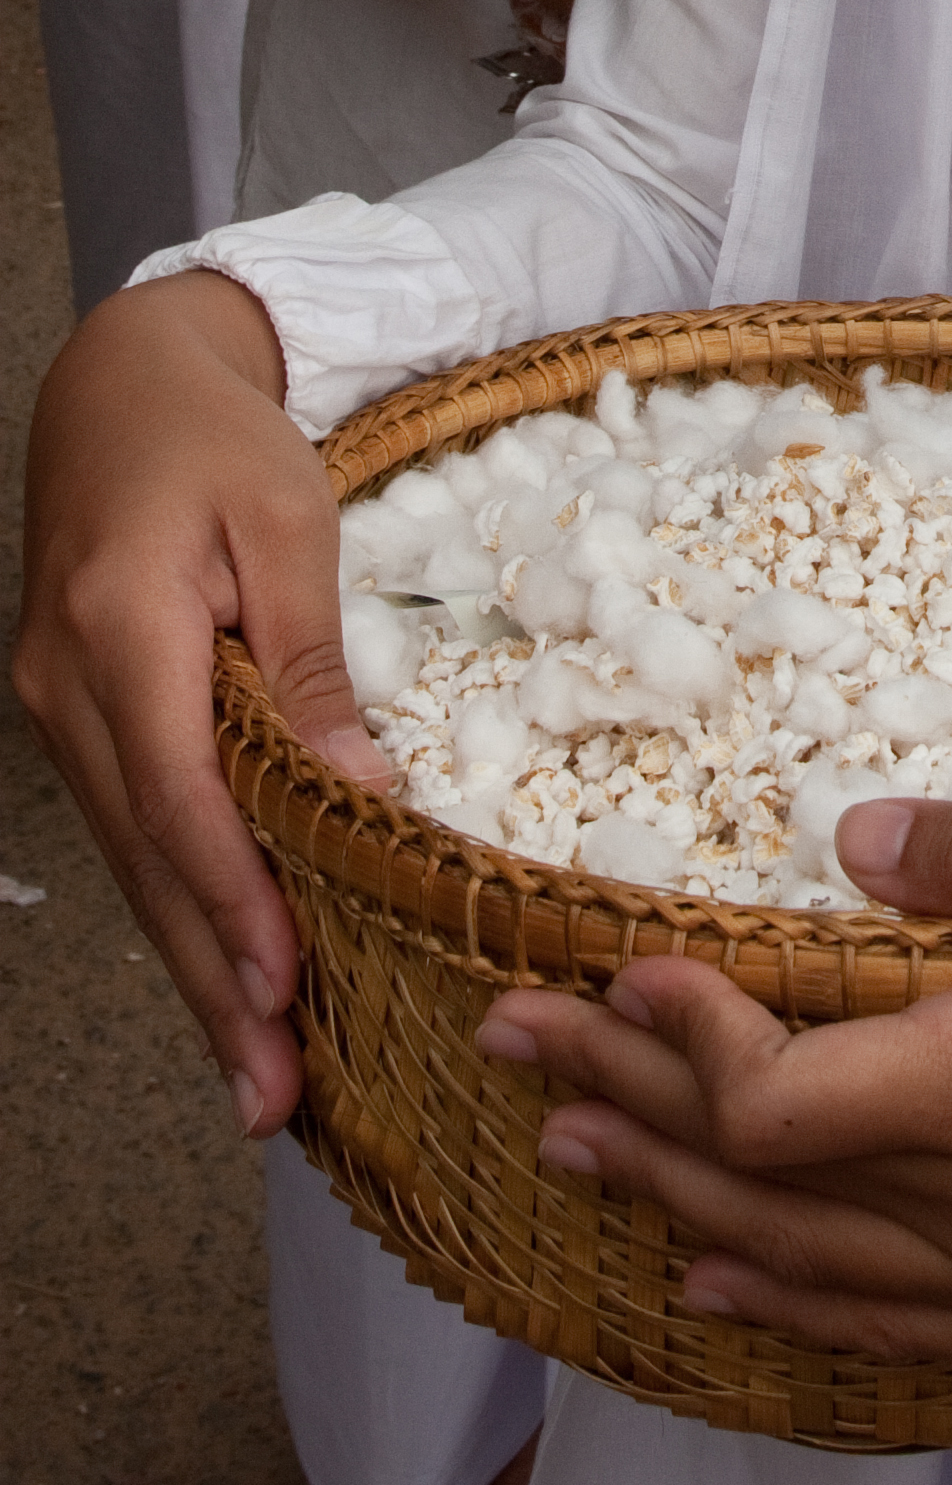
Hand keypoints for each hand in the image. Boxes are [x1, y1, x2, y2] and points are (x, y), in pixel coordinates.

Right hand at [13, 274, 389, 1134]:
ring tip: (256, 1077)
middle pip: (150, 863)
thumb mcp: (287, 526)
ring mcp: (59, 709)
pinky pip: (135, 830)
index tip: (289, 988)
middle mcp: (70, 688)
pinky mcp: (75, 717)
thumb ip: (313, 664)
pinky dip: (180, 906)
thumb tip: (360, 793)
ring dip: (196, 969)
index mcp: (123, 630)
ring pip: (136, 865)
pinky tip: (223, 974)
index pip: (183, 797)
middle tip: (274, 1098)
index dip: (235, 902)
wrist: (119, 385)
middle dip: (215, 984)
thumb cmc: (217, 440)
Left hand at [476, 800, 951, 1364]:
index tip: (614, 959)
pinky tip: (726, 1280)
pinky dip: (782, 1300)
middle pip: (755, 1183)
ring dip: (671, 1204)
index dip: (678, 1037)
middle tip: (509, 1041)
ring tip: (569, 1152)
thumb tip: (842, 844)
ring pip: (802, 1268)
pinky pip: (884, 1332)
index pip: (779, 1099)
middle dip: (622, 1102)